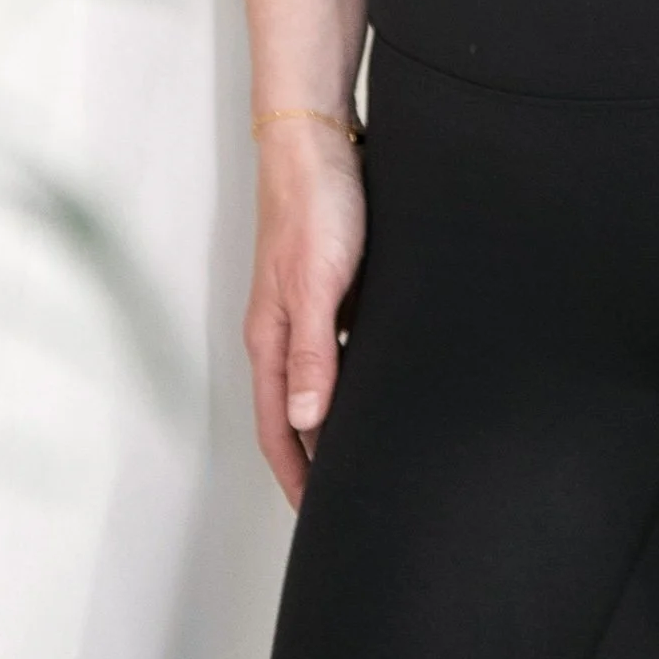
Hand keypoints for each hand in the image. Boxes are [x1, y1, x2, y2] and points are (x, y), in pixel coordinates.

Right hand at [245, 126, 367, 508]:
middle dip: (316, 460)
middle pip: (296, 413)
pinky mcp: (333, 283)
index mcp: (271, 337)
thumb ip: (313, 352)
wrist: (318, 137)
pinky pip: (342, 347)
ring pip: (321, 381)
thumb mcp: (316, 283)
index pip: (280, 429)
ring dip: (337, 419)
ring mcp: (308, 306)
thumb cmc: (314, 204)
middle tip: (349, 501)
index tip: (321, 520)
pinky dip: (357, 375)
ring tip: (370, 454)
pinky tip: (386, 381)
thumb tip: (309, 422)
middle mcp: (285, 329)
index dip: (298, 477)